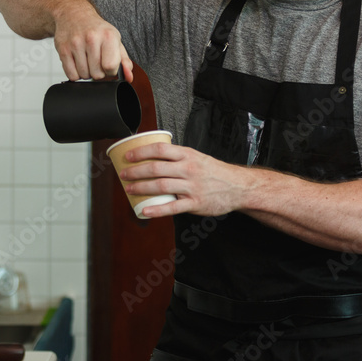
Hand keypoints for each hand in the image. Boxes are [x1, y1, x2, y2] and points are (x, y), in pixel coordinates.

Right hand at [53, 8, 133, 81]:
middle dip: (98, 72)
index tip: (107, 65)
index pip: (111, 67)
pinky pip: (71, 75)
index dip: (110, 71)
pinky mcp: (63, 49)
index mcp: (108, 36)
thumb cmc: (96, 29)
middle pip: (97, 74)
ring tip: (86, 59)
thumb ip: (124, 61)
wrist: (74, 14)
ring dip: (86, 72)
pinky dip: (75, 73)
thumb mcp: (114, 40)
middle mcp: (92, 38)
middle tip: (96, 61)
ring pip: (84, 76)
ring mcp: (75, 44)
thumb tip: (129, 77)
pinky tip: (77, 62)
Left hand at [120, 142, 249, 216]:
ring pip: (161, 186)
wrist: (238, 187)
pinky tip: (144, 210)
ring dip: (141, 188)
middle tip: (124, 174)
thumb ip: (178, 157)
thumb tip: (155, 157)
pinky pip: (172, 207)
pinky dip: (156, 209)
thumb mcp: (198, 157)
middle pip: (156, 168)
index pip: (160, 149)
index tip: (128, 156)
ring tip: (129, 189)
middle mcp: (189, 169)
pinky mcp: (195, 203)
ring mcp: (192, 187)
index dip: (141, 152)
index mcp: (188, 155)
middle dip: (136, 171)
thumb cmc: (214, 172)